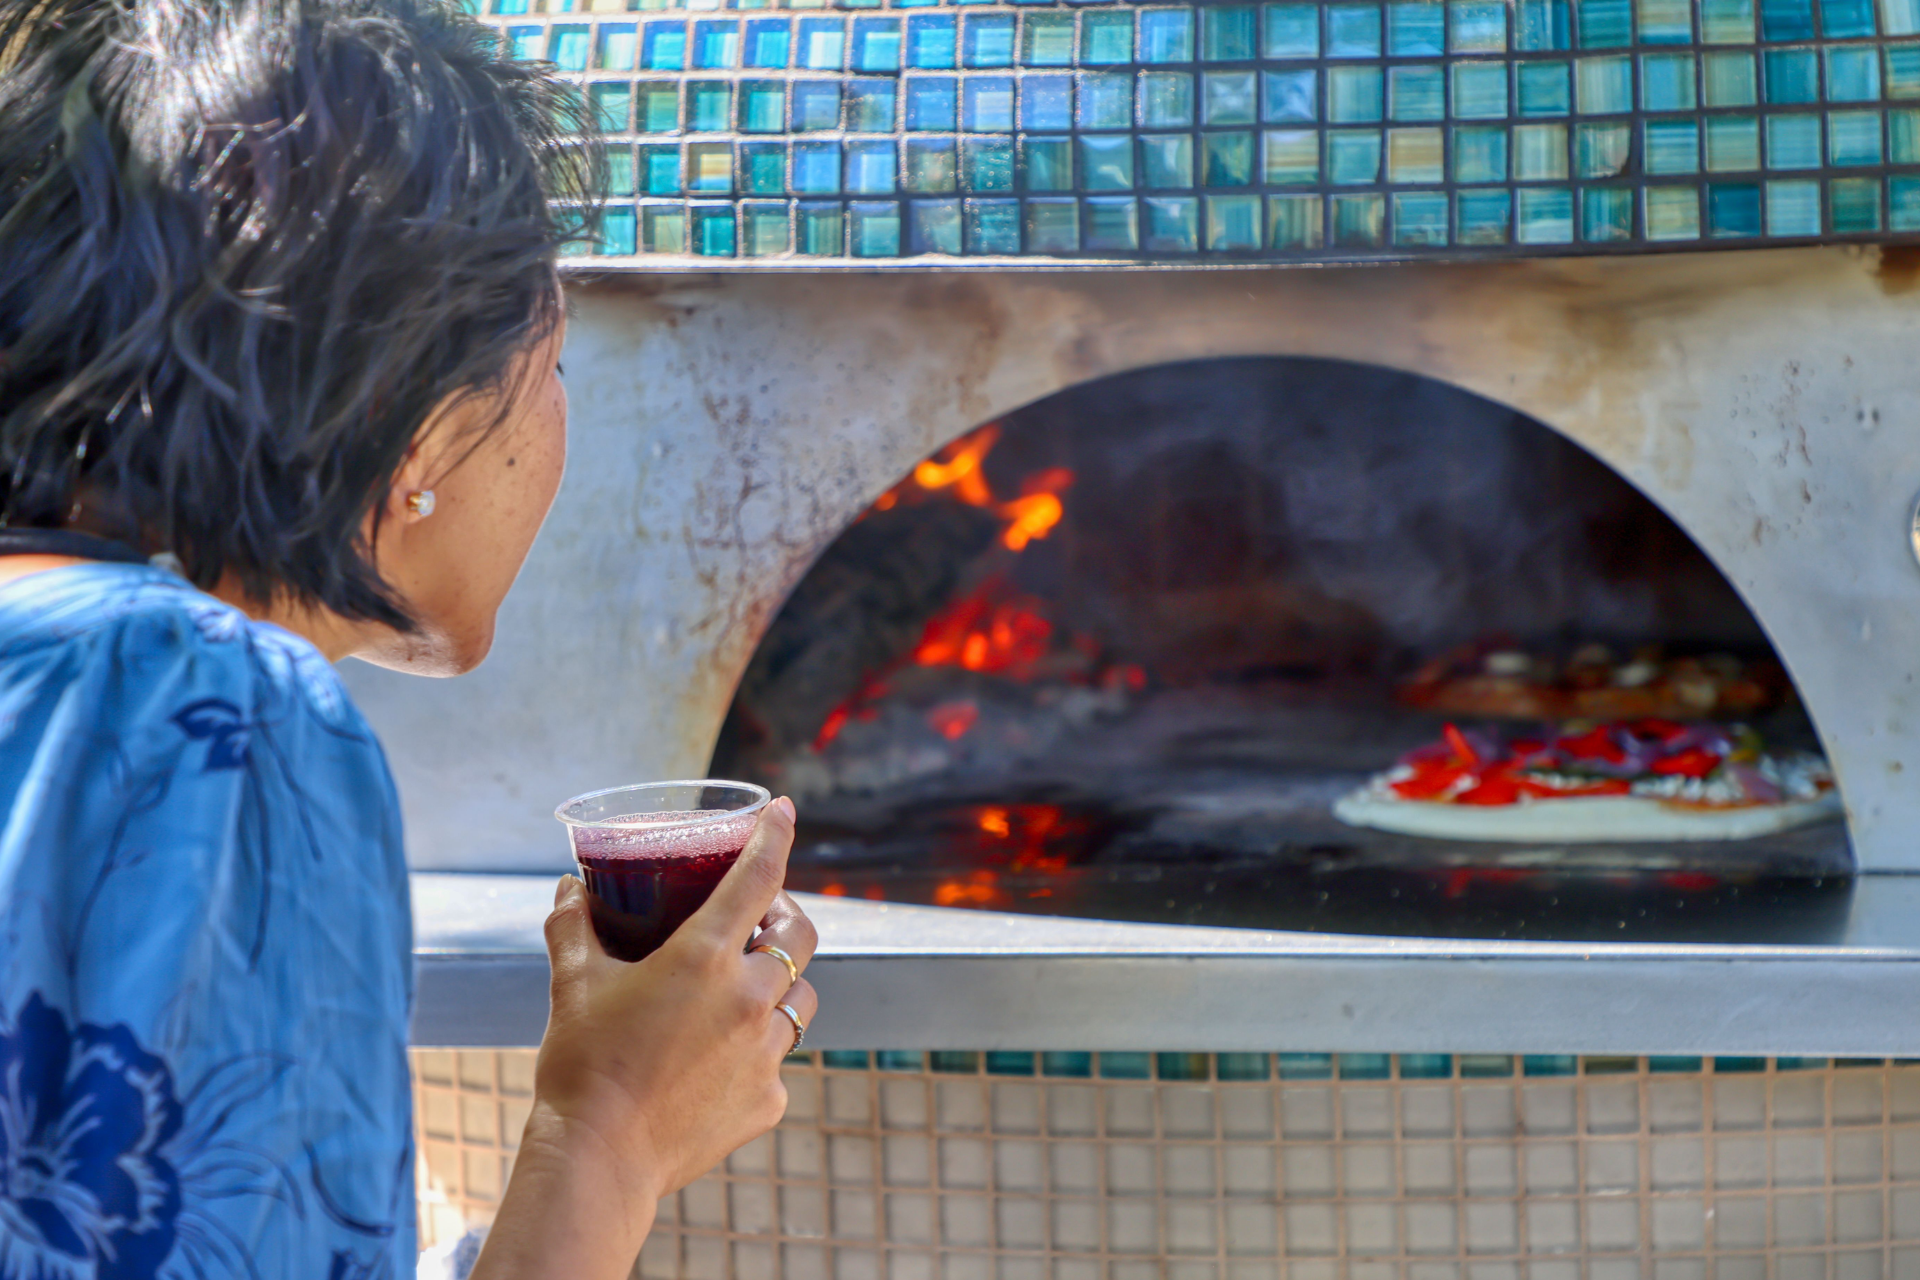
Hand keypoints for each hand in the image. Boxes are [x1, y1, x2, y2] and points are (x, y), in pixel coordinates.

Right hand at [472, 796, 817, 1279]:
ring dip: (780, 984)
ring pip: (799, 1000)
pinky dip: (754, 1050)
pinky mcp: (768, 1099)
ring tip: (743, 988)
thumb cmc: (581, 1067)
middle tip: (758, 918)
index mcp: (705, 958)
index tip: (784, 810)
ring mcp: (766, 1053)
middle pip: (801, 936)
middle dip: (786, 916)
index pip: (757, 876)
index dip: (774, 835)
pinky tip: (717, 1059)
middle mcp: (749, 998)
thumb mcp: (573, 984)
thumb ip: (573, 926)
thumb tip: (569, 888)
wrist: (597, 1162)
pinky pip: (776, 1060)